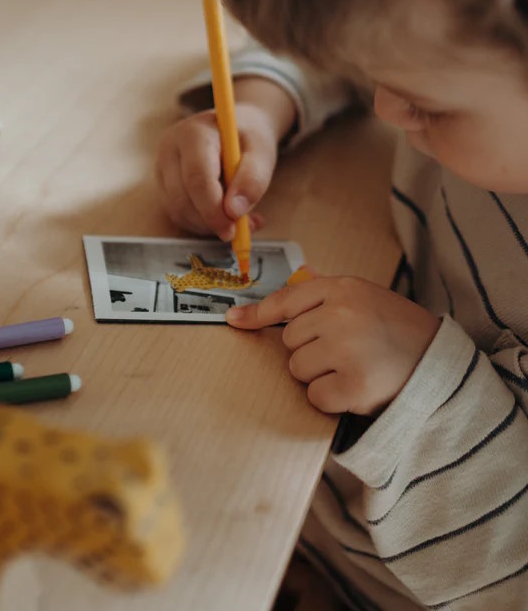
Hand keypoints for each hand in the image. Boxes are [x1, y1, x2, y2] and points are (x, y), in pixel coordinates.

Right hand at [156, 78, 295, 240]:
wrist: (233, 128)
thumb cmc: (248, 138)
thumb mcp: (261, 153)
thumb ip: (253, 180)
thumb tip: (235, 212)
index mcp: (193, 133)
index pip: (196, 177)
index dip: (213, 209)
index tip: (233, 229)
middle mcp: (169, 148)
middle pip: (182, 197)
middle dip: (209, 221)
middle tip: (237, 231)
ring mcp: (161, 167)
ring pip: (177, 210)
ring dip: (206, 225)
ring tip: (237, 220)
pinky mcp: (162, 184)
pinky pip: (177, 213)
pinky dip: (200, 223)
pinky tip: (222, 216)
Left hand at [226, 273, 441, 414]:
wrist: (442, 365)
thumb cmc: (397, 329)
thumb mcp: (365, 296)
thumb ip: (327, 290)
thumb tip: (296, 277)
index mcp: (342, 289)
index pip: (285, 301)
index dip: (257, 314)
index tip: (234, 321)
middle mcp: (341, 315)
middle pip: (289, 340)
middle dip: (308, 350)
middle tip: (344, 351)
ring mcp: (347, 350)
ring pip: (297, 368)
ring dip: (317, 375)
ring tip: (351, 367)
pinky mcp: (354, 386)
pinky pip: (314, 396)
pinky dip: (330, 399)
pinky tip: (354, 388)